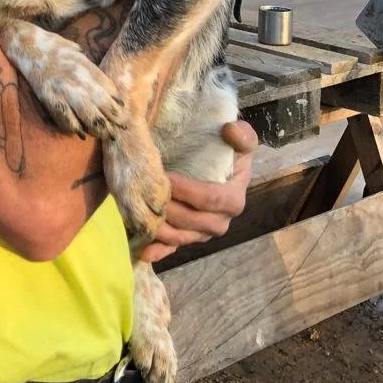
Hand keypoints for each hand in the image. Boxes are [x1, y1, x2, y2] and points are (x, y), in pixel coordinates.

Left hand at [141, 120, 257, 261]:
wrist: (220, 167)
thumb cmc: (228, 152)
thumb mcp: (242, 140)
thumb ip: (242, 135)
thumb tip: (229, 130)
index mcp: (234, 199)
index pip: (210, 198)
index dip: (188, 190)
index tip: (166, 177)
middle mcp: (220, 221)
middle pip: (192, 220)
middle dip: (169, 209)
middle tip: (147, 193)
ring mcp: (203, 233)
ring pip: (181, 236)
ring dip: (161, 229)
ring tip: (140, 216)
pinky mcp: (188, 237)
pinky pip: (173, 247)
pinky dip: (159, 250)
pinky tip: (145, 251)